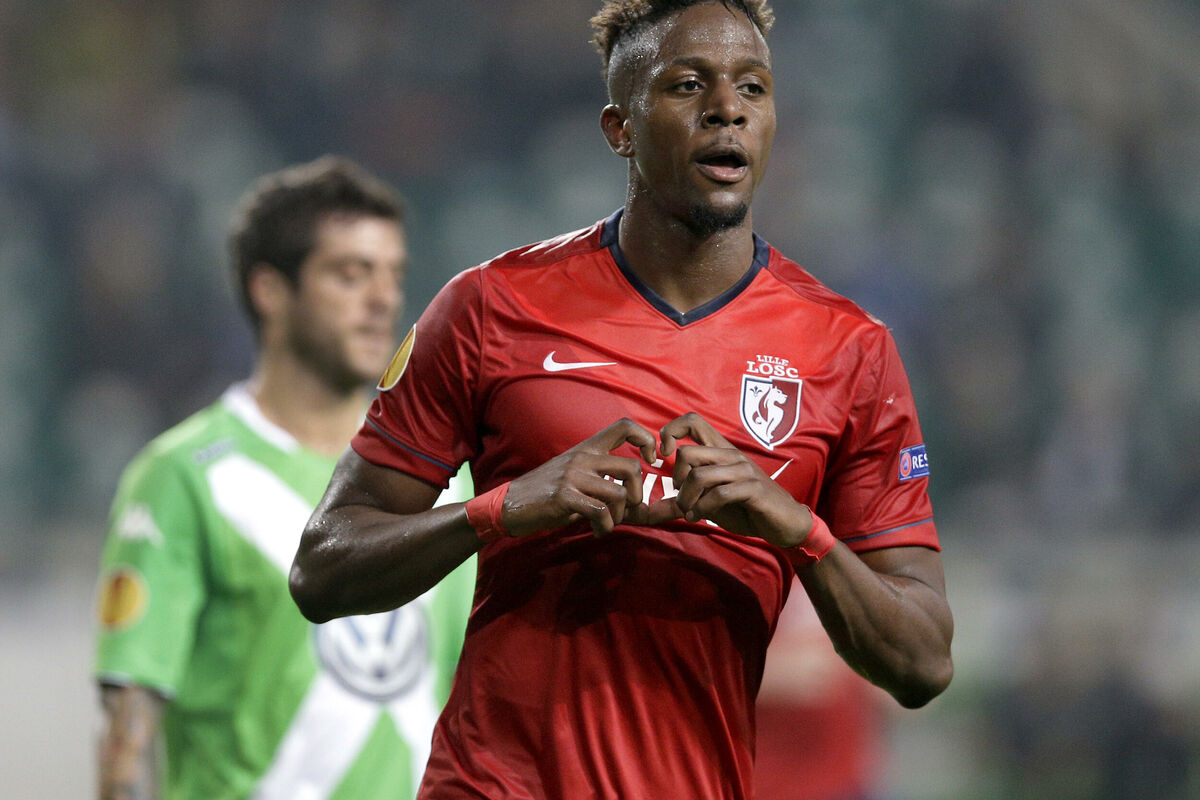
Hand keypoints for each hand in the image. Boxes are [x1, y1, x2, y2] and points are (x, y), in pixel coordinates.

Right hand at [502, 418, 657, 536]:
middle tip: (626, 509)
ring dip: (619, 516)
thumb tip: (634, 494)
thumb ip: (601, 477)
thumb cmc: (546, 492)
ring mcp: (573, 476)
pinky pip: (600, 512)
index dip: (646, 439)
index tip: (651, 459)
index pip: (624, 426)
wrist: (510, 503)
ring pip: (619, 494)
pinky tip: (597, 531)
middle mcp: (582, 458)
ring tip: (607, 524)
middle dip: (636, 494)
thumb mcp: (574, 474)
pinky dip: (605, 527)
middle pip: (631, 467)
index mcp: (587, 448)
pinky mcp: (564, 497)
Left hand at [645, 412, 813, 547]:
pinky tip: (699, 518)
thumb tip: (650, 509)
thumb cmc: (746, 509)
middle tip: (680, 499)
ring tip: (689, 512)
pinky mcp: (753, 489)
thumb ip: (684, 500)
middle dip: (676, 480)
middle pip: (687, 453)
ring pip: (699, 475)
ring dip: (687, 500)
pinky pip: (719, 494)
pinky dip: (702, 509)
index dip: (670, 432)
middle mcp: (731, 455)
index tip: (661, 456)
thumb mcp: (710, 502)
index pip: (692, 421)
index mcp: (721, 451)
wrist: (785, 524)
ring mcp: (743, 470)